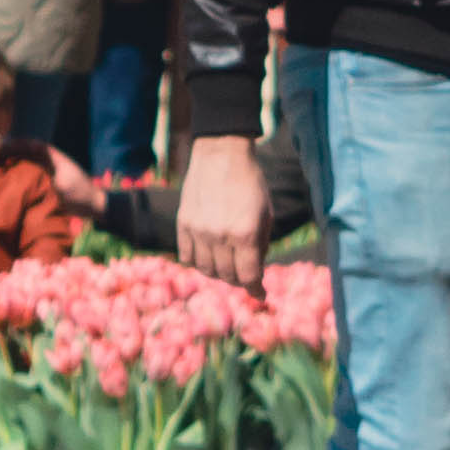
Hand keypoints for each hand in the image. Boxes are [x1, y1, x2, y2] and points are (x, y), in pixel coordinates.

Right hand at [173, 136, 266, 289]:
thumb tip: (254, 272)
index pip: (248, 277)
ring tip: (226, 266)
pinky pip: (187, 256)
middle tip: (245, 276)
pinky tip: (207, 257)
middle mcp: (219, 236)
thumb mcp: (266, 217)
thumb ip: (260, 247)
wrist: (221, 155)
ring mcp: (198, 230)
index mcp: (245, 234)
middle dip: (239, 280)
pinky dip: (198, 262)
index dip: (256, 289)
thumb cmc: (251, 185)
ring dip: (218, 273)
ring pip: (205, 269)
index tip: (260, 294)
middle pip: (227, 276)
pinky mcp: (183, 223)